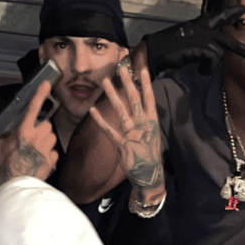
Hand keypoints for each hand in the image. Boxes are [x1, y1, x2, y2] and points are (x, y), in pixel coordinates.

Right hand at [0, 80, 58, 188]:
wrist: (13, 184)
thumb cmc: (6, 165)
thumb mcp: (2, 143)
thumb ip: (10, 132)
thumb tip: (13, 127)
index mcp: (23, 131)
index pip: (33, 108)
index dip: (40, 94)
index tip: (45, 84)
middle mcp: (36, 138)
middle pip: (46, 124)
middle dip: (41, 130)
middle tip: (32, 139)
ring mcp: (46, 148)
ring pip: (52, 137)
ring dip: (46, 141)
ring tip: (35, 151)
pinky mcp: (52, 159)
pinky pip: (54, 150)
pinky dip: (49, 154)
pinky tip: (39, 160)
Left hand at [91, 63, 164, 199]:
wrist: (150, 175)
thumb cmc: (152, 154)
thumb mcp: (153, 135)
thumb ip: (146, 121)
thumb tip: (143, 106)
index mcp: (153, 123)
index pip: (149, 99)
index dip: (146, 84)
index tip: (142, 70)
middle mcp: (143, 125)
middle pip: (134, 100)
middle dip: (127, 84)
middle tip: (121, 69)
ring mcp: (131, 134)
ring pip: (120, 111)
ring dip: (112, 95)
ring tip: (104, 82)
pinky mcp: (121, 144)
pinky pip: (108, 130)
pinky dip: (99, 120)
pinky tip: (91, 109)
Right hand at [142, 6, 244, 76]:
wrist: (154, 51)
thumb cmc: (166, 48)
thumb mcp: (186, 41)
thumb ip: (198, 43)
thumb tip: (208, 54)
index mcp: (197, 24)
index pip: (217, 15)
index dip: (231, 12)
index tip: (243, 9)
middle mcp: (201, 28)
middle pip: (225, 37)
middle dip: (238, 47)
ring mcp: (201, 36)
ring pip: (219, 51)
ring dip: (211, 64)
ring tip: (202, 69)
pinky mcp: (200, 45)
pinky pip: (213, 58)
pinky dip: (207, 68)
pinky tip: (200, 70)